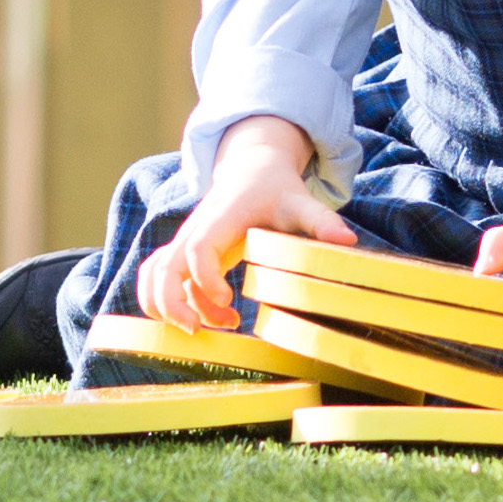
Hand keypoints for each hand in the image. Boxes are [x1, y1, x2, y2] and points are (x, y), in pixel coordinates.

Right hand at [133, 118, 358, 331]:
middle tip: (199, 331)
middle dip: (172, 303)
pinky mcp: (182, 256)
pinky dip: (166, 304)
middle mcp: (194, 232)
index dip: (205, 277)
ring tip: (212, 327)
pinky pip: (157, 280)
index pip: (196, 248)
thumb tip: (349, 240)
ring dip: (169, 308)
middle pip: (161, 268)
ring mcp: (183, 245)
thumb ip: (321, 220)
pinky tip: (207, 321)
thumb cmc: (276, 190)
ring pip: (153, 277)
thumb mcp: (300, 203)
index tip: (229, 300)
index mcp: (220, 219)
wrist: (251, 170)